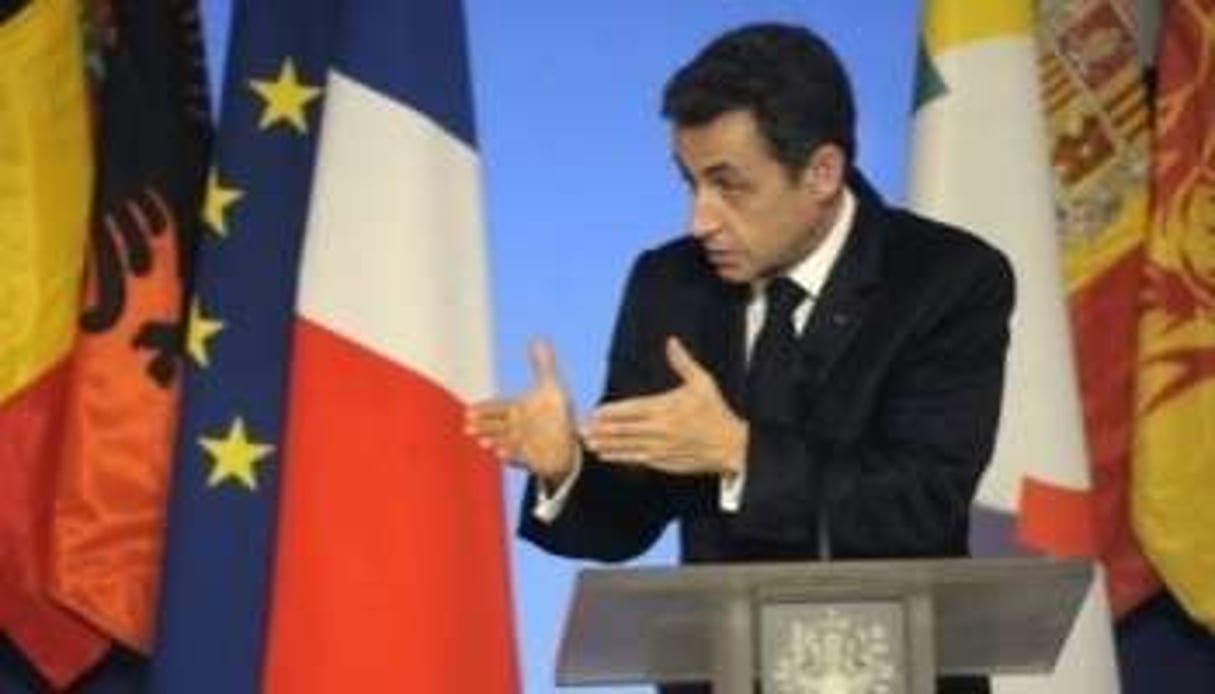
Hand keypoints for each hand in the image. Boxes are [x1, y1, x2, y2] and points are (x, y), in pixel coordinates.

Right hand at [465, 339, 578, 483]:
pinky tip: (501, 454)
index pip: (496, 408)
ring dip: (493, 442)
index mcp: (515, 410)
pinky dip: (510, 456)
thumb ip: (543, 365)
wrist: (568, 442)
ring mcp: (521, 444)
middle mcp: (514, 428)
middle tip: (468, 427)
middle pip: (495, 426)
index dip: (484, 410)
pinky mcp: (531, 459)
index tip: (469, 411)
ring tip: (483, 443)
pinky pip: (520, 457)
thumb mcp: (551, 386)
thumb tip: (539, 339)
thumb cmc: (554, 413)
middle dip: (483, 427)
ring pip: (504, 442)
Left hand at [582, 336, 746, 474]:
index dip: (612, 412)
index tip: (595, 412)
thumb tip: (671, 342)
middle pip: (625, 430)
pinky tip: (606, 454)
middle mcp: (660, 430)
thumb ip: (683, 363)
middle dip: (602, 429)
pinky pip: (637, 459)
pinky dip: (620, 457)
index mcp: (667, 408)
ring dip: (606, 444)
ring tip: (588, 442)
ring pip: (627, 446)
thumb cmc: (715, 412)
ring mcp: (661, 448)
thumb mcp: (703, 383)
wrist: (731, 446)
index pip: (633, 409)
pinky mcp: (663, 462)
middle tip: (580, 429)